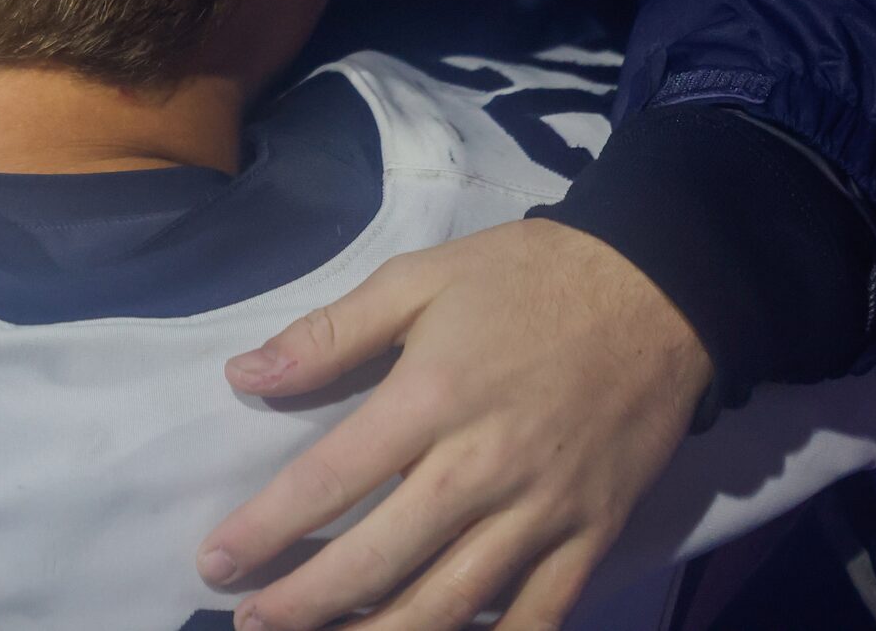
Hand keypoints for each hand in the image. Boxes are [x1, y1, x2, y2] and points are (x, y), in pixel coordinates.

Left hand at [196, 220, 709, 629]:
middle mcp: (483, 468)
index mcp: (431, 400)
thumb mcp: (416, 279)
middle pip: (382, 557)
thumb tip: (245, 375)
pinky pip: (540, 613)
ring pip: (453, 602)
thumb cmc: (524, 280)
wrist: (657, 291)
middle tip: (254, 623)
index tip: (217, 561)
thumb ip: (330, 334)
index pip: (330, 480)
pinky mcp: (594, 534)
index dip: (267, 528)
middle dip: (308, 602)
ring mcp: (544, 510)